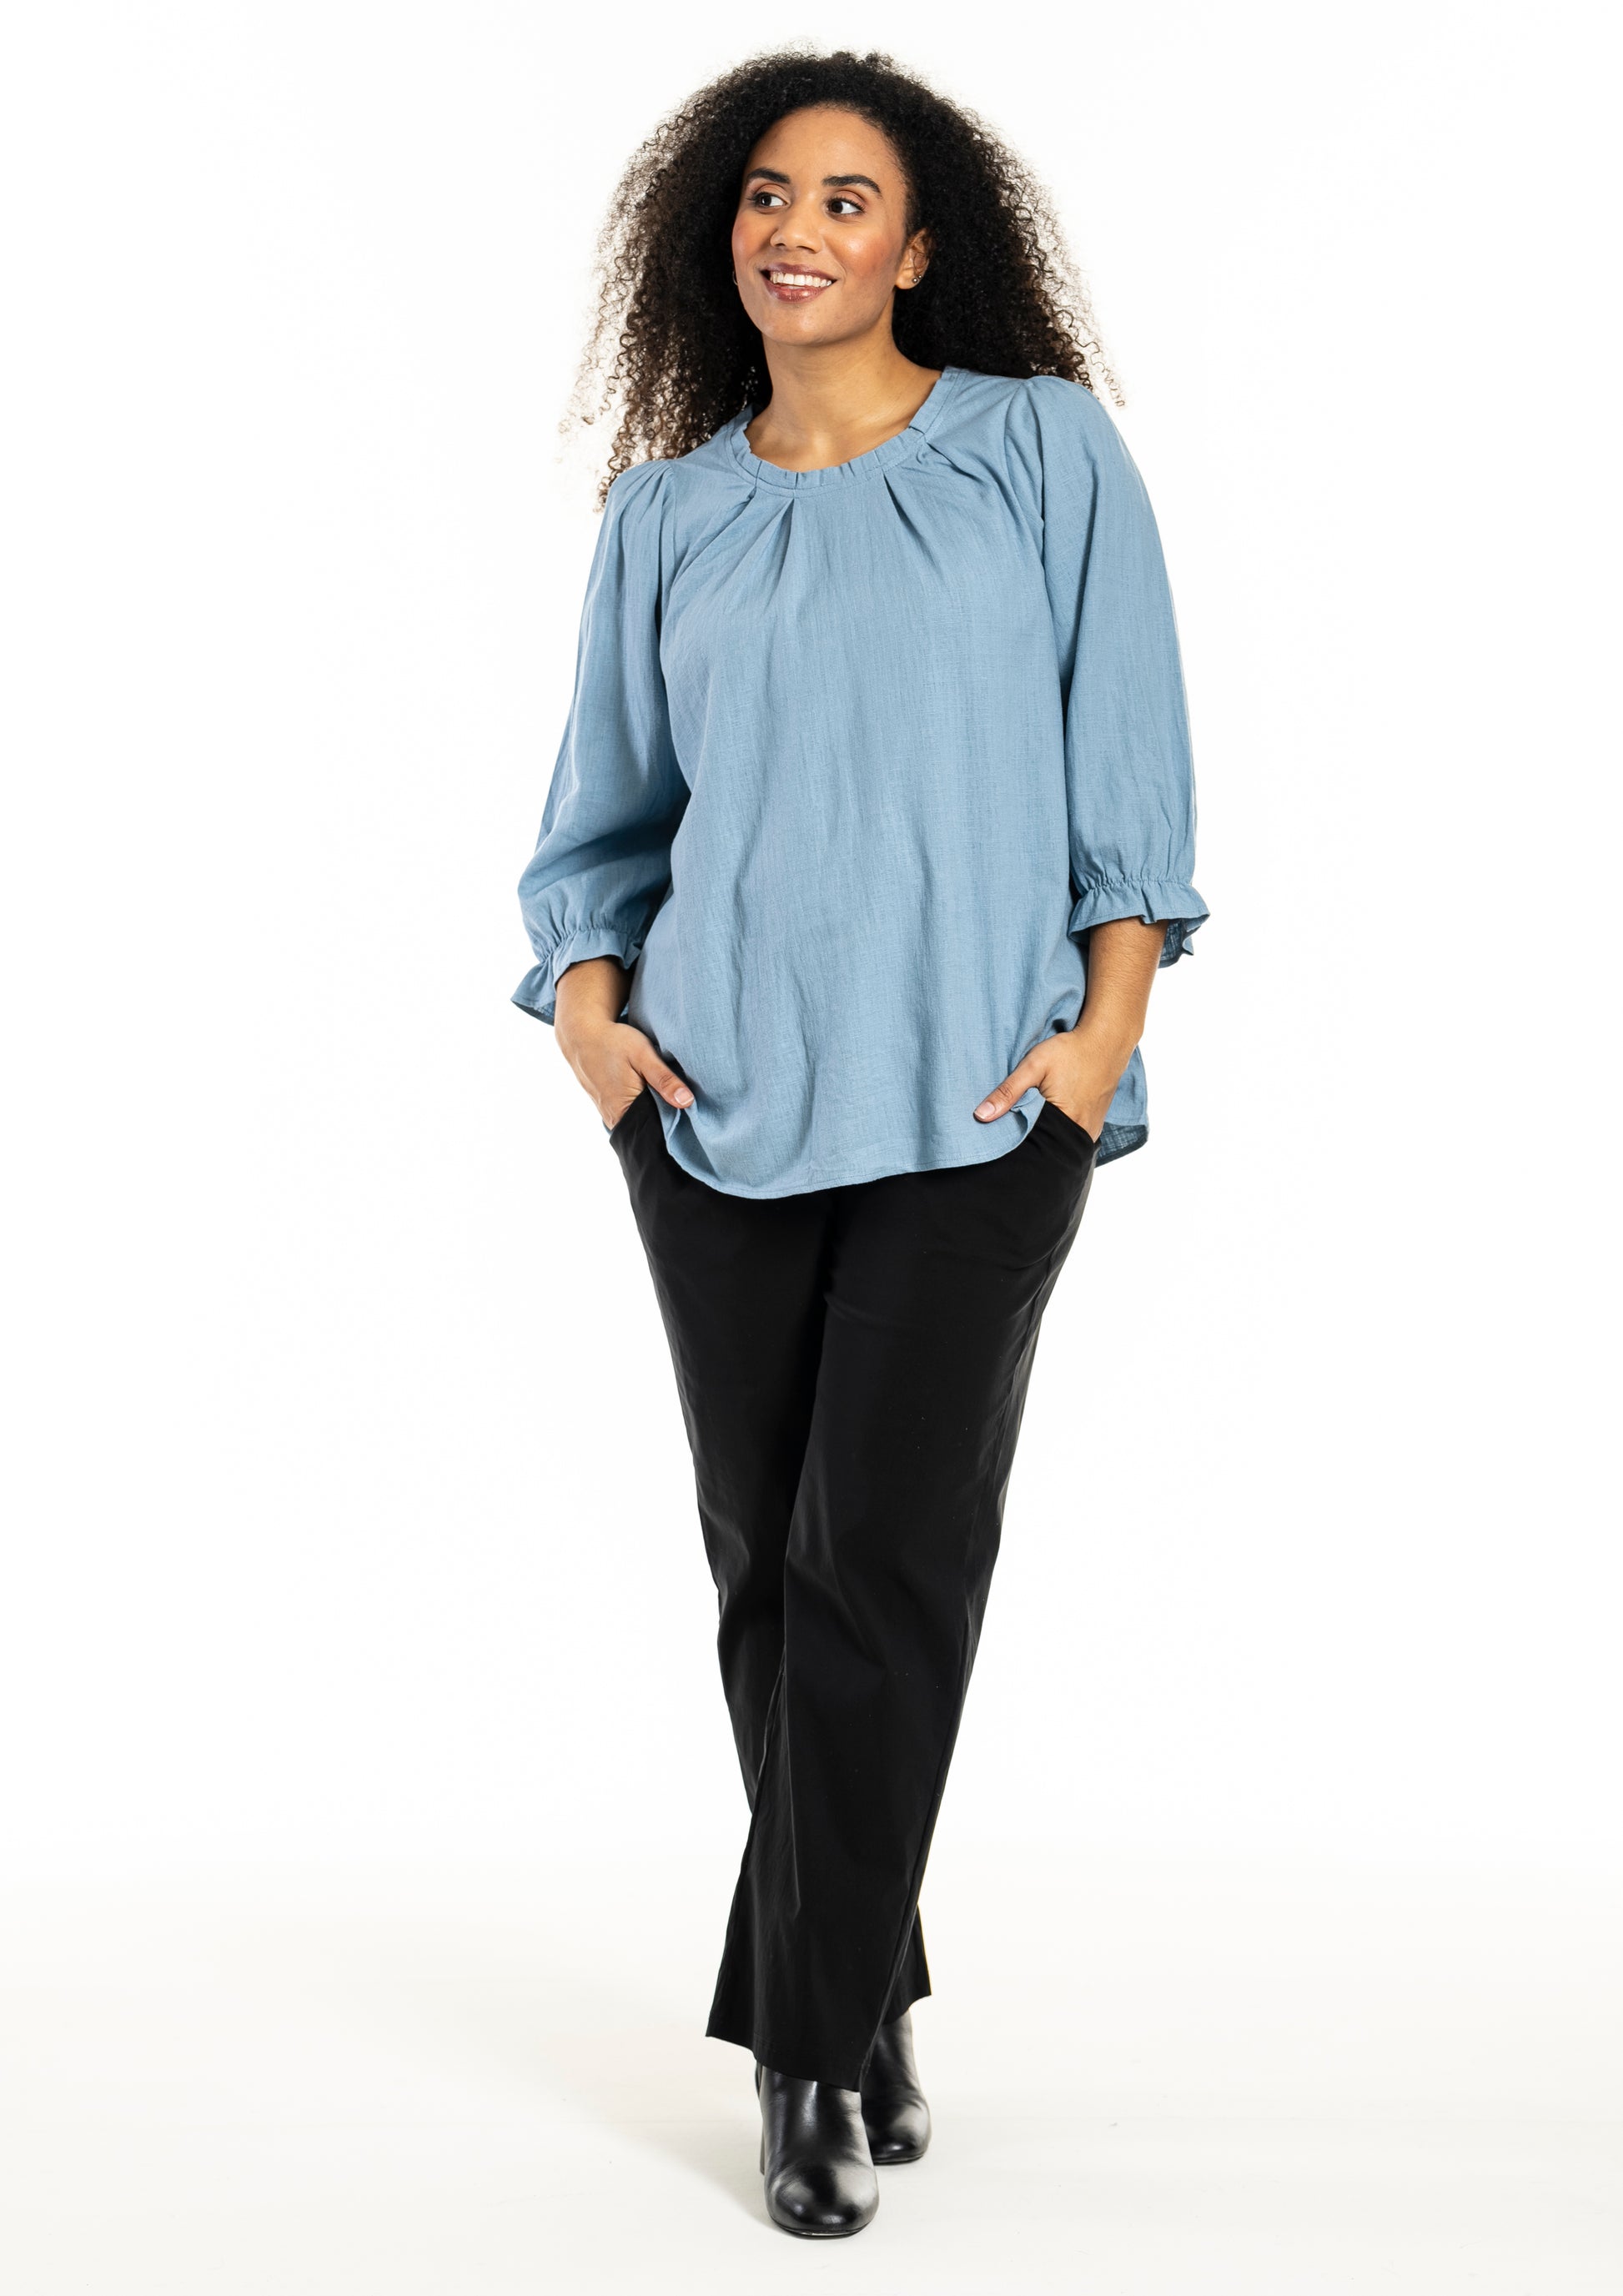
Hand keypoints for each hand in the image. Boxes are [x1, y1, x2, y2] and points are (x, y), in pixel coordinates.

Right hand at [554, 957, 693, 1127]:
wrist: (582, 1035)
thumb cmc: (613, 1042)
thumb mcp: (643, 1055)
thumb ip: (664, 1079)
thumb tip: (687, 1102)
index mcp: (624, 1111)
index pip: (657, 1131)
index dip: (675, 1125)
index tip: (692, 1116)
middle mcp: (614, 1119)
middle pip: (648, 1129)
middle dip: (667, 1120)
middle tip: (684, 1105)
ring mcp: (609, 1115)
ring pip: (640, 1122)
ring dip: (655, 1113)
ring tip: (669, 1099)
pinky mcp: (608, 1108)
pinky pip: (631, 1115)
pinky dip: (644, 1108)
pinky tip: (652, 1095)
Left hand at [973, 1020, 1132, 1144]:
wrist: (1107, 1040)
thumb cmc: (1070, 1051)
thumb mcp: (1033, 1066)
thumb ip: (1008, 1091)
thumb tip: (981, 1116)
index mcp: (1066, 1122)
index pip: (1032, 1144)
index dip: (1016, 1140)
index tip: (1002, 1134)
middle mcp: (1082, 1132)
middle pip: (1048, 1145)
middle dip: (1031, 1140)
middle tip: (1016, 1128)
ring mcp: (1092, 1129)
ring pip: (1061, 1142)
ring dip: (1047, 1135)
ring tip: (1034, 1123)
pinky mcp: (1096, 1124)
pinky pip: (1074, 1136)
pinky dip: (1061, 1131)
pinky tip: (1051, 1119)